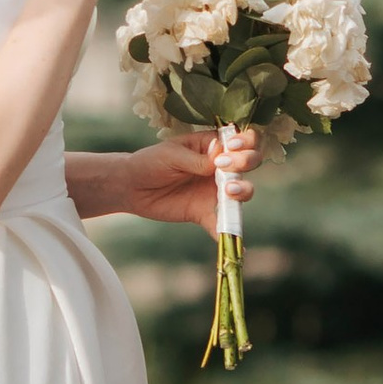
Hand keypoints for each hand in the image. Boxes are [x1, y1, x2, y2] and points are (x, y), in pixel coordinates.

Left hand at [118, 124, 258, 228]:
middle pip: (250, 162)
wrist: (131, 187)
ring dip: (243, 190)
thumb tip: (222, 157)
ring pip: (244, 191)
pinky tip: (239, 245)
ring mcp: (215, 191)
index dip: (245, 141)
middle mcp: (221, 168)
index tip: (231, 147)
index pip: (242, 139)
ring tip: (228, 192)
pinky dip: (230, 233)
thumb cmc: (151, 162)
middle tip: (226, 167)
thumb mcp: (172, 155)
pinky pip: (222, 224)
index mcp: (213, 146)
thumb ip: (197, 160)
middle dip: (247, 161)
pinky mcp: (205, 212)